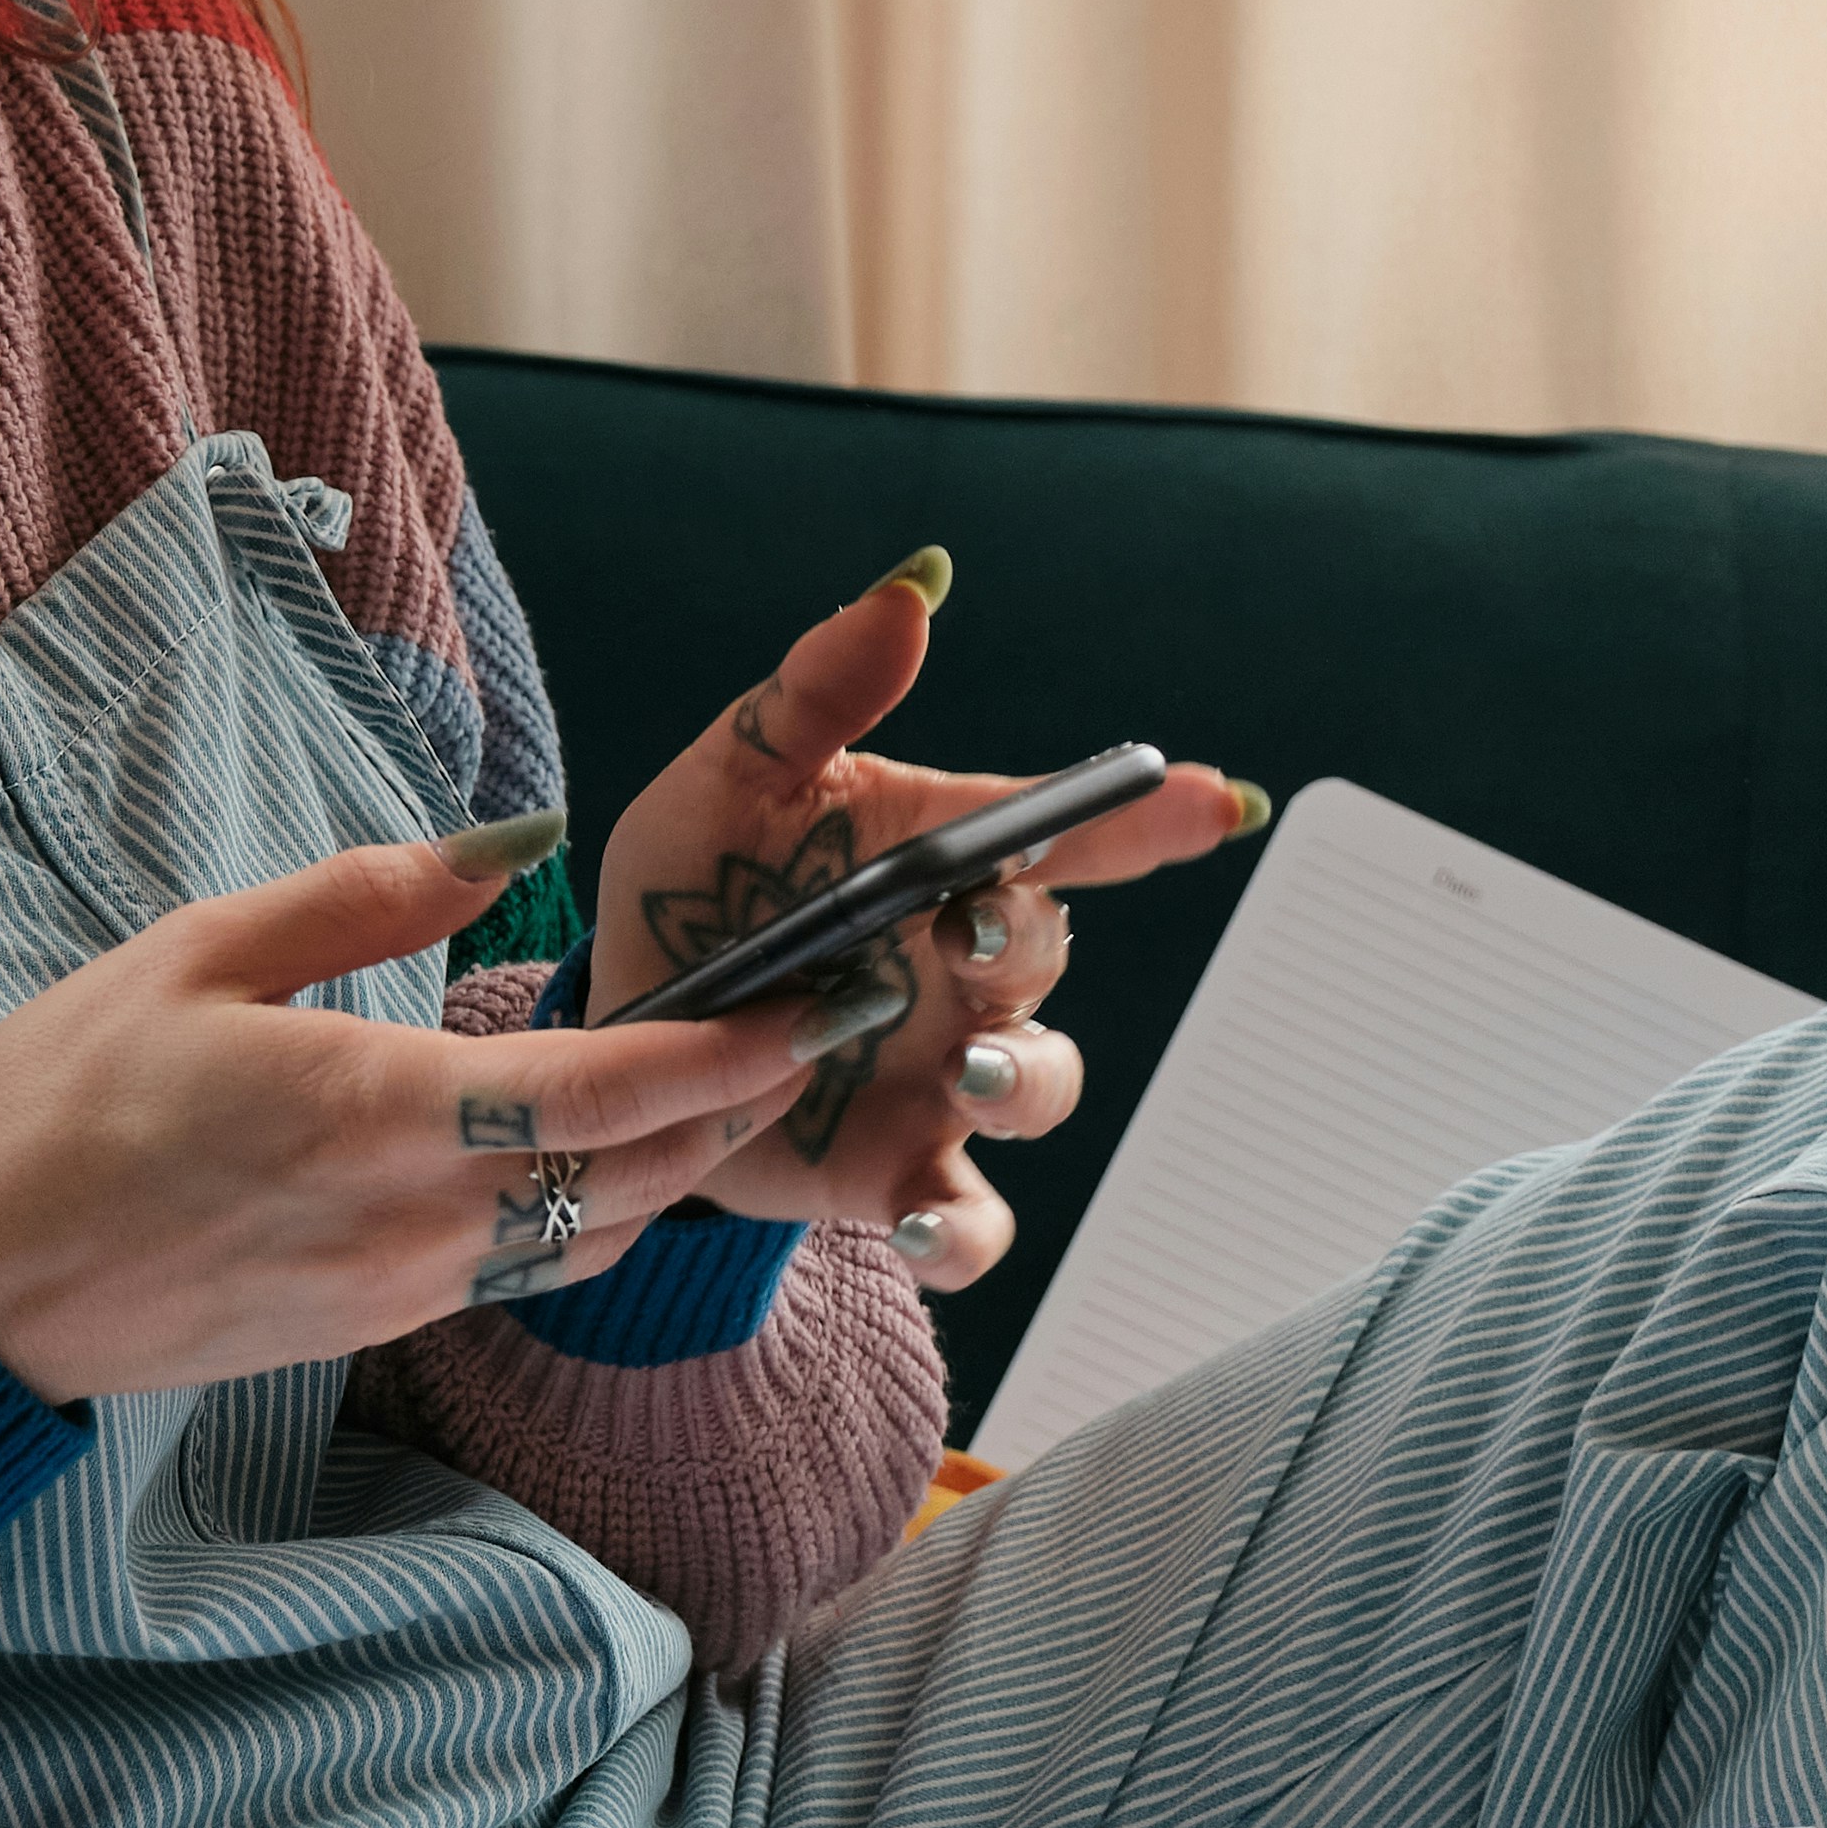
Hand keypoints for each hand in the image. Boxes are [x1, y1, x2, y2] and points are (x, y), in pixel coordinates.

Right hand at [0, 825, 850, 1399]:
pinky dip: (605, 1213)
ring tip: (744, 1084)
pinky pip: (536, 1269)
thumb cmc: (59, 1106)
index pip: (608, 1089)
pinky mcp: (380, 1324)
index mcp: (373, 1109)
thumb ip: (363, 899)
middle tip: (819, 1025)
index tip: (813, 998)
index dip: (729, 1049)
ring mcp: (403, 1287)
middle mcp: (414, 1216)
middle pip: (642, 1174)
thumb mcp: (194, 953)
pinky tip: (618, 1160)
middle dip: (745, 1104)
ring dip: (687, 1166)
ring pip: (602, 1234)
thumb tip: (511, 841)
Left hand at [589, 552, 1258, 1286]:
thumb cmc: (692, 891)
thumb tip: (911, 591)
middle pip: (1047, 955)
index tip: (1212, 800)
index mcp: (944, 870)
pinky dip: (958, 1235)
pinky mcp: (893, 1179)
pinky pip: (968, 1225)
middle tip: (975, 925)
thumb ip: (817, 691)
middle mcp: (964, 977)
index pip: (1067, 837)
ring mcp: (941, 1083)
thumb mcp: (731, 782)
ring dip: (1023, 1080)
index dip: (1148, 819)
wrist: (615, 1034)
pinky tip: (916, 1223)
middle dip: (1031, 938)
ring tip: (966, 1070)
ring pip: (1040, 1088)